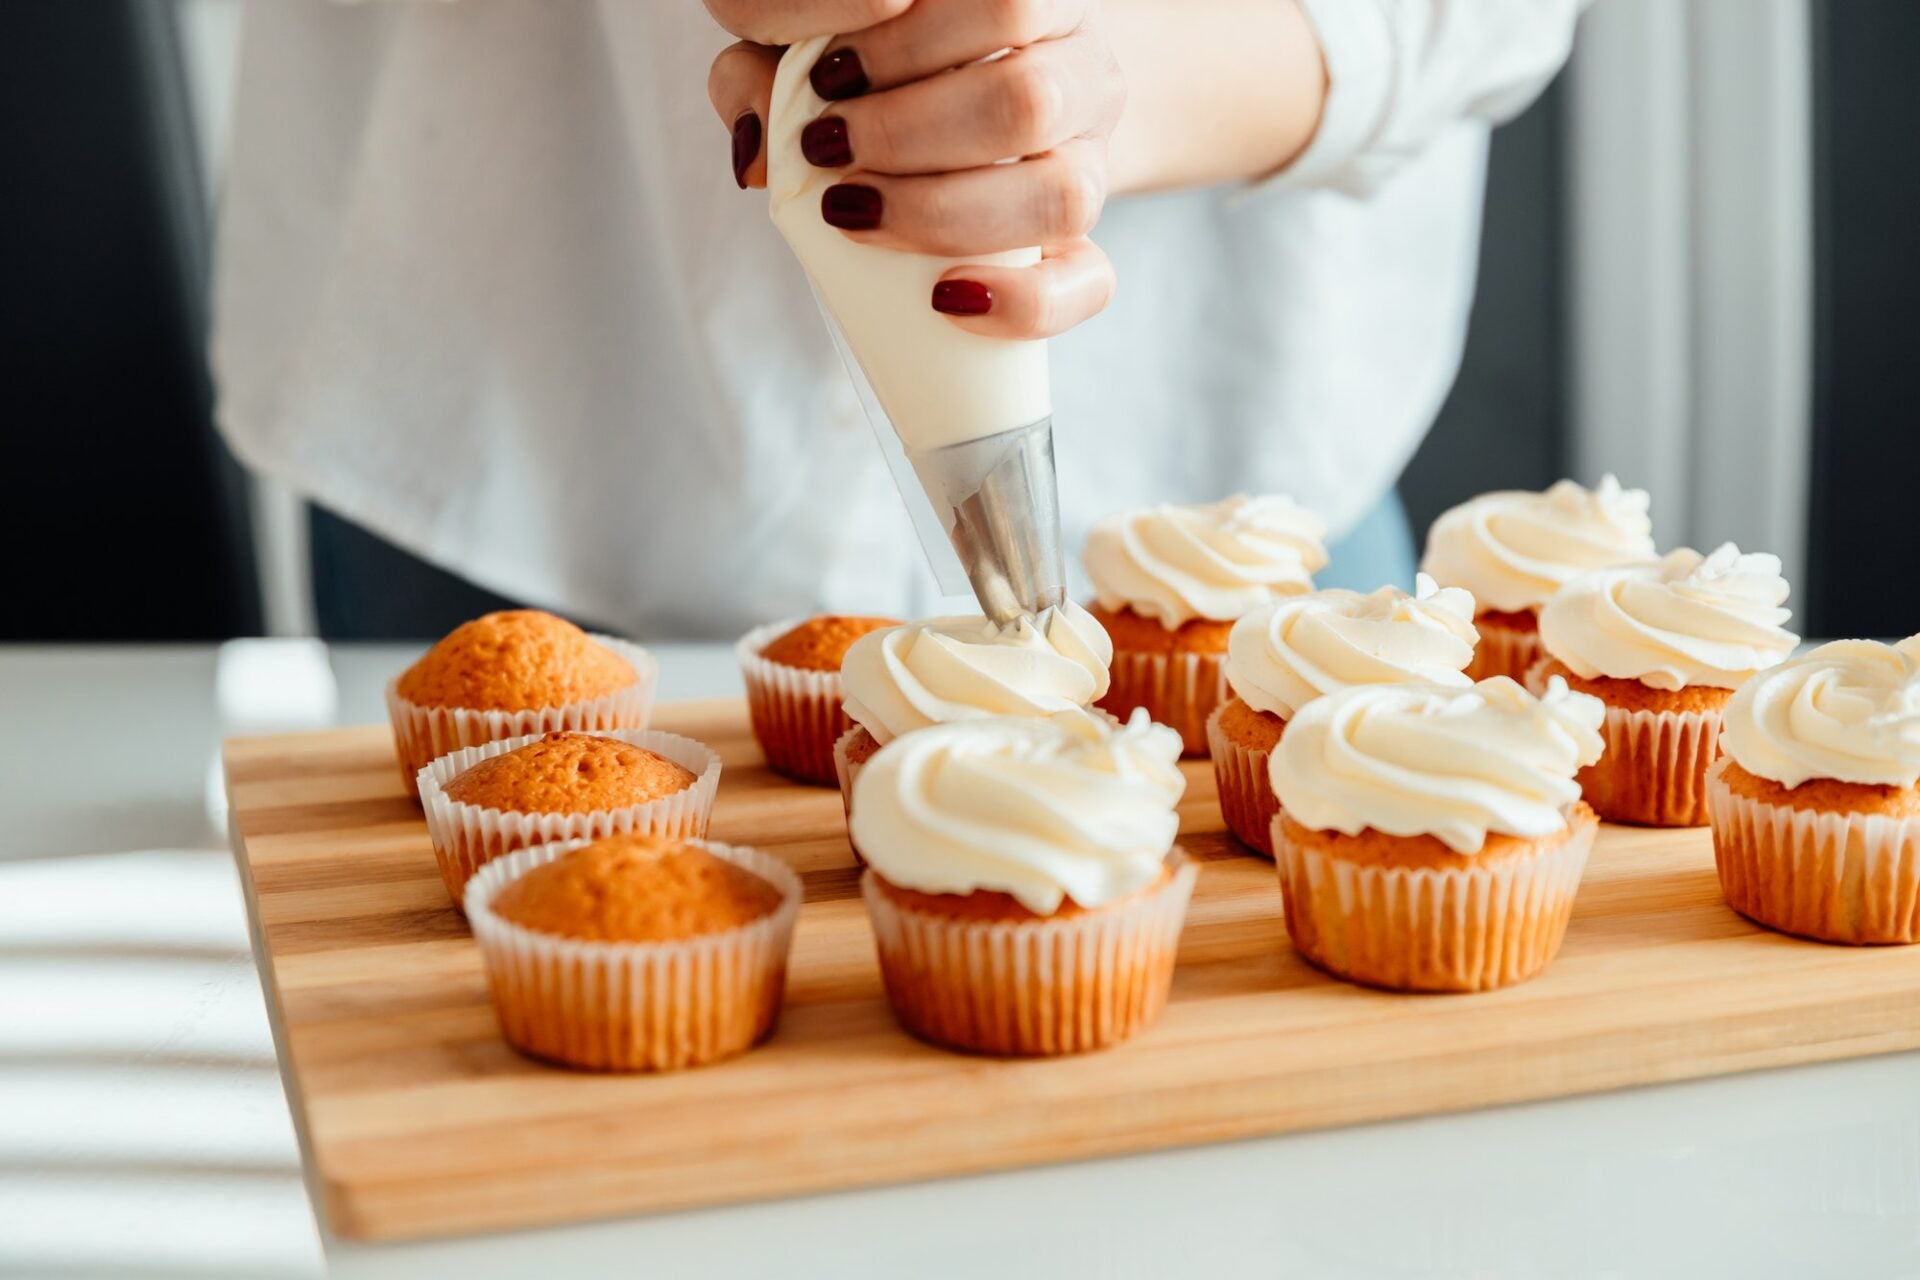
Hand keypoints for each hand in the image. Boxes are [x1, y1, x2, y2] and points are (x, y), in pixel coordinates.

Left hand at [708, 0, 1122, 339]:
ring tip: (855, 213)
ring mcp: (1089, 159)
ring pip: (1062, 197)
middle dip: (909, 136)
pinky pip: (1090, 283)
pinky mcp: (1085, 243)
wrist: (967, 106)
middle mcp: (1078, 66)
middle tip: (827, 146)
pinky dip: (1019, 302)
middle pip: (1027, 102)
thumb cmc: (875, 66)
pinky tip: (945, 297)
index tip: (827, 76)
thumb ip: (769, 62)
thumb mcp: (817, 41)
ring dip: (943, 215)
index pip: (1007, 2)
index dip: (910, 45)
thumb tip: (759, 148)